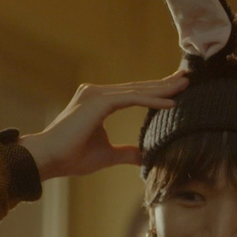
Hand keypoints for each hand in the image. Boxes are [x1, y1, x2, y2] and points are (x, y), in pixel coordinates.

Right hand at [20, 72, 187, 180]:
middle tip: (187, 77)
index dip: (156, 90)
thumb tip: (145, 157)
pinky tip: (170, 102)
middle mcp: (97, 93)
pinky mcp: (98, 102)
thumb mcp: (108, 155)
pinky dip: (152, 100)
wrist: (49, 159)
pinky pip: (132, 99)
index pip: (134, 93)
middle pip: (138, 87)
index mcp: (99, 101)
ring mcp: (96, 94)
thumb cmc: (72, 157)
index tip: (177, 88)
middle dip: (164, 83)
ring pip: (137, 90)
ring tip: (184, 86)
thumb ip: (127, 153)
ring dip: (163, 88)